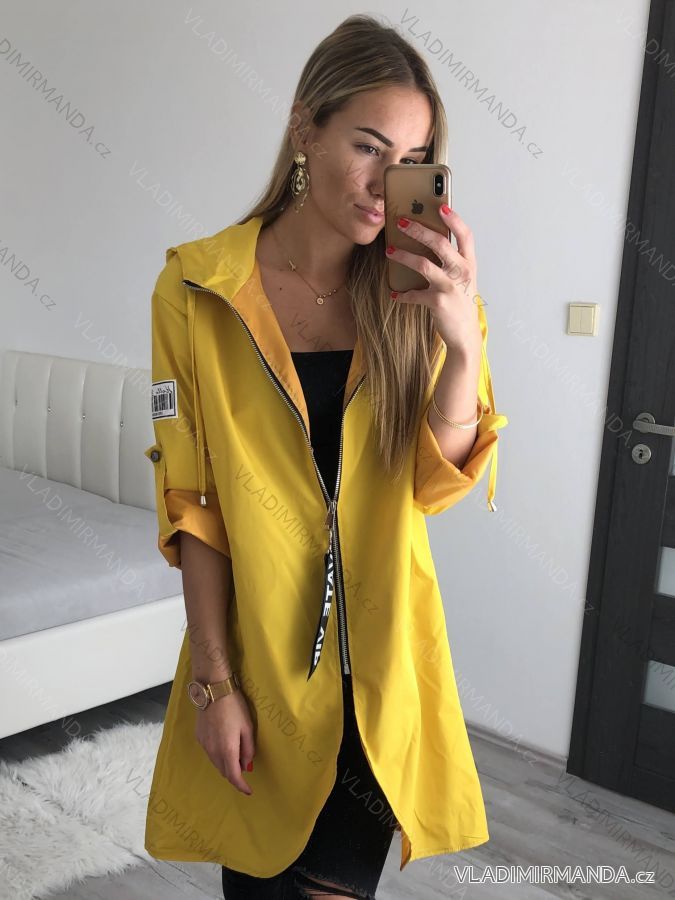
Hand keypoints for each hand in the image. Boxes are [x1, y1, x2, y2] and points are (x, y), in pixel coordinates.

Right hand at [195, 689, 255, 794]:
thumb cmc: (234, 706)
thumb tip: (247, 765)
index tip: (248, 791)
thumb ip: (248, 748)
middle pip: (223, 771)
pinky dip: (218, 755)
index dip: (241, 786)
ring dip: (225, 764)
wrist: (213, 690)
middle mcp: (213, 751)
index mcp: (227, 750)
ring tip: (236, 756)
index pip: (233, 776)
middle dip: (234, 774)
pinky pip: (209, 752)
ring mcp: (204, 744)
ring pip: (215, 763)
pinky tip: (224, 744)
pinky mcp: (199, 737)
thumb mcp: (247, 726)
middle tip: (244, 769)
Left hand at [386, 206, 482, 355]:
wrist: (465, 335)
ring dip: (403, 256)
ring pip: (423, 264)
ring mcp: (451, 287)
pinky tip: (395, 293)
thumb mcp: (462, 280)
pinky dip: (403, 294)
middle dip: (418, 230)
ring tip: (389, 251)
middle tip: (400, 223)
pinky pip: (415, 293)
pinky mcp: (438, 302)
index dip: (454, 220)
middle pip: (440, 243)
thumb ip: (452, 262)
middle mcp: (462, 273)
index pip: (465, 235)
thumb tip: (429, 242)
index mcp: (469, 264)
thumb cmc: (460, 303)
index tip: (440, 207)